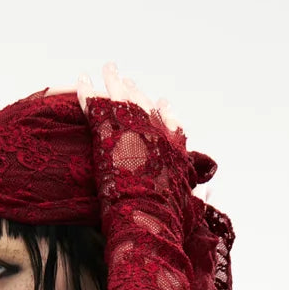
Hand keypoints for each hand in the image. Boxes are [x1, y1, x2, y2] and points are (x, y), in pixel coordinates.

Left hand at [45, 68, 211, 203]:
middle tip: (127, 80)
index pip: (170, 123)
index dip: (164, 112)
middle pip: (144, 104)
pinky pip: (94, 103)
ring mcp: (132, 127)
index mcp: (174, 148)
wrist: (146, 216)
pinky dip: (86, 90)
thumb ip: (196, 202)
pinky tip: (81, 80)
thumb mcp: (188, 210)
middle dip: (135, 91)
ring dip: (113, 81)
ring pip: (120, 96)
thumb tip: (207, 201)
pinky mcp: (108, 130)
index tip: (160, 102)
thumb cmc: (168, 220)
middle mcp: (155, 132)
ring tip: (107, 68)